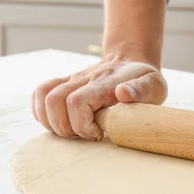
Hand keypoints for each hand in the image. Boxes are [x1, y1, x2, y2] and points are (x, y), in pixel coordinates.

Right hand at [32, 52, 166, 139]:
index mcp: (104, 83)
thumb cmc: (144, 78)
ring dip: (51, 121)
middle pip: (54, 101)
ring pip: (43, 96)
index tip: (100, 134)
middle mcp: (83, 79)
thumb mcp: (153, 84)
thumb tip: (123, 93)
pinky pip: (40, 94)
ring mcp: (71, 80)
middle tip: (85, 134)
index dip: (82, 125)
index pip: (77, 102)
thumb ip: (140, 90)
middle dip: (65, 127)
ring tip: (73, 130)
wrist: (132, 59)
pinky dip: (43, 113)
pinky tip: (61, 122)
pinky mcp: (64, 83)